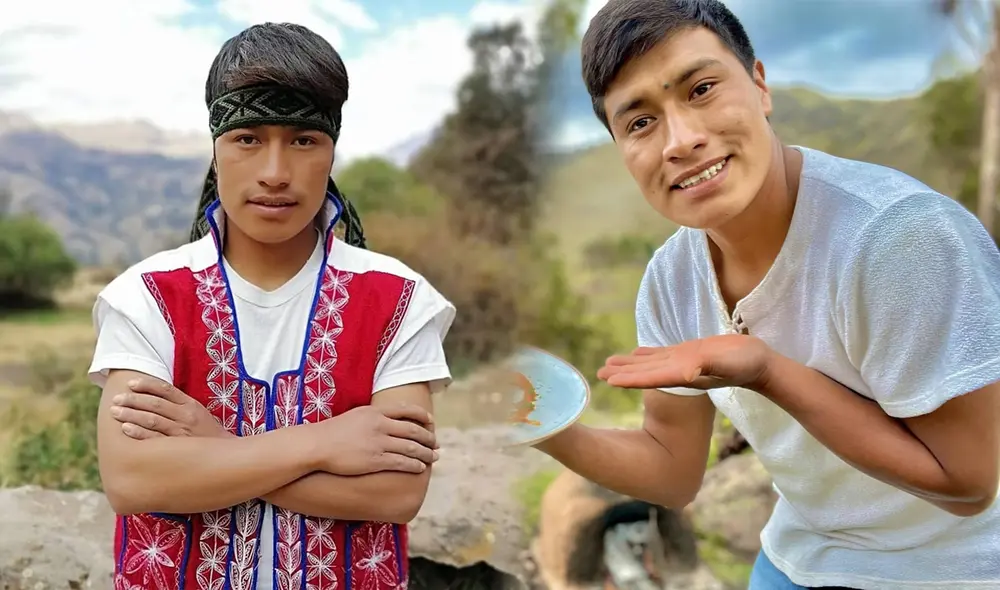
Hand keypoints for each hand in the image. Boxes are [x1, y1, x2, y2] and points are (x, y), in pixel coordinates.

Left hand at [110, 376, 231, 439]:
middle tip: (116, 399)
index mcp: (191, 405)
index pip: (165, 390)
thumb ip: (179, 404)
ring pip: (152, 420)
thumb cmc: (208, 433)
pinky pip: (155, 438)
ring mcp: (182, 432)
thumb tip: (154, 395)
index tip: (130, 384)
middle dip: (133, 400)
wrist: (227, 454)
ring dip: (131, 414)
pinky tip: (126, 429)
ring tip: (115, 412)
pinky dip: (139, 433)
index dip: (147, 385)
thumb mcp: (198, 413)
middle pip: (155, 404)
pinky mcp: (178, 447)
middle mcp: (186, 416)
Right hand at [311, 404, 438, 475]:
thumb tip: (386, 420)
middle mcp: (380, 425)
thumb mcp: (355, 415)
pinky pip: (401, 462)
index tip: (431, 421)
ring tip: (434, 457)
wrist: (316, 445)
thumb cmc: (332, 432)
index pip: (406, 410)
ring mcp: (378, 442)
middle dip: (429, 437)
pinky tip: (420, 468)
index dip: (422, 415)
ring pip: (411, 447)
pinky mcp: (375, 460)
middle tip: (437, 443)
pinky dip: (414, 464)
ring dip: (426, 453)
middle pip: (413, 429)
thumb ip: (373, 416)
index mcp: (375, 411)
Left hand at [596, 334, 773, 390]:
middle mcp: (679, 371)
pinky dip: (646, 353)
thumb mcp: (725, 362)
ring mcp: (683, 362)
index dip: (629, 378)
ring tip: (608, 363)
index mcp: (683, 374)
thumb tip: (685, 373)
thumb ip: (705, 365)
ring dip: (629, 364)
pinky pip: (662, 354)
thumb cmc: (745, 364)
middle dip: (622, 373)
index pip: (650, 377)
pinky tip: (636, 352)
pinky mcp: (689, 353)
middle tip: (598, 373)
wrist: (760, 363)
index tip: (608, 380)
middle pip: (644, 372)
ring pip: (650, 363)